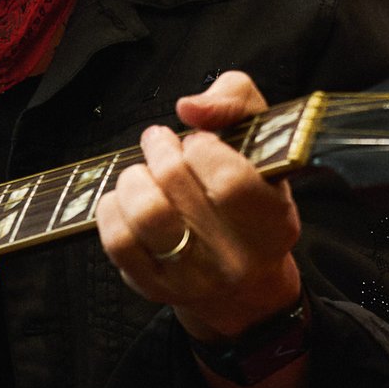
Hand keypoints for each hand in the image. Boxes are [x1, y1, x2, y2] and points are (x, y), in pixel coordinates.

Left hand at [97, 70, 302, 341]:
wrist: (242, 286)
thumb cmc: (249, 197)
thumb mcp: (262, 141)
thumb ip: (237, 100)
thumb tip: (190, 108)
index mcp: (274, 222)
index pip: (230, 179)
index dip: (203, 148)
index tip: (199, 141)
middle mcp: (237, 258)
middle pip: (177, 185)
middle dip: (160, 149)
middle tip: (160, 142)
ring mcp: (193, 278)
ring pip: (146, 214)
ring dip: (135, 177)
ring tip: (143, 172)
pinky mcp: (154, 287)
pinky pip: (117, 238)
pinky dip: (114, 206)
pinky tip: (129, 200)